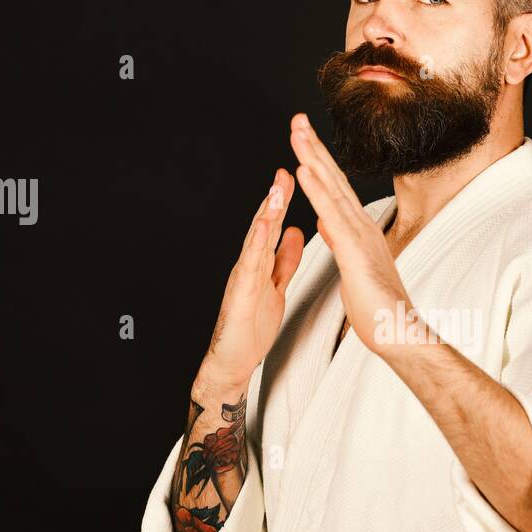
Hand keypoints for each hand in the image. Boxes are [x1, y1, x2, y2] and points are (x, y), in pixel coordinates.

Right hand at [199, 167, 304, 389]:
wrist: (233, 360)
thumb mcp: (276, 287)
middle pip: (264, 225)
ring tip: (276, 191)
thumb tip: (294, 232)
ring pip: (255, 240)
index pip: (276, 225)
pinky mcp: (239, 294)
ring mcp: (243, 277)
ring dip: (265, 214)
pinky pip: (248, 267)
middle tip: (286, 171)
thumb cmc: (251, 327)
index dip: (286, 201)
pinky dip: (255, 246)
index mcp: (262, 263)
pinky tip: (262, 229)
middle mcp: (250, 264)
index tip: (299, 175)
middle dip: (275, 197)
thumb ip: (283, 260)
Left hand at [289, 113, 411, 357]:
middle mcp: (361, 226)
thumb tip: (329, 223)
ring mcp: (359, 235)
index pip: (334, 190)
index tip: (304, 140)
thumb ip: (342, 242)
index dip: (318, 162)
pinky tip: (304, 170)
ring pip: (331, 189)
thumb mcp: (353, 267)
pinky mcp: (354, 250)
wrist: (396, 331)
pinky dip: (317, 190)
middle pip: (333, 179)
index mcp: (358, 231)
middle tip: (296, 120)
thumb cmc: (377, 307)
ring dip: (313, 158)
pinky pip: (332, 214)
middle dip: (314, 148)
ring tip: (296, 133)